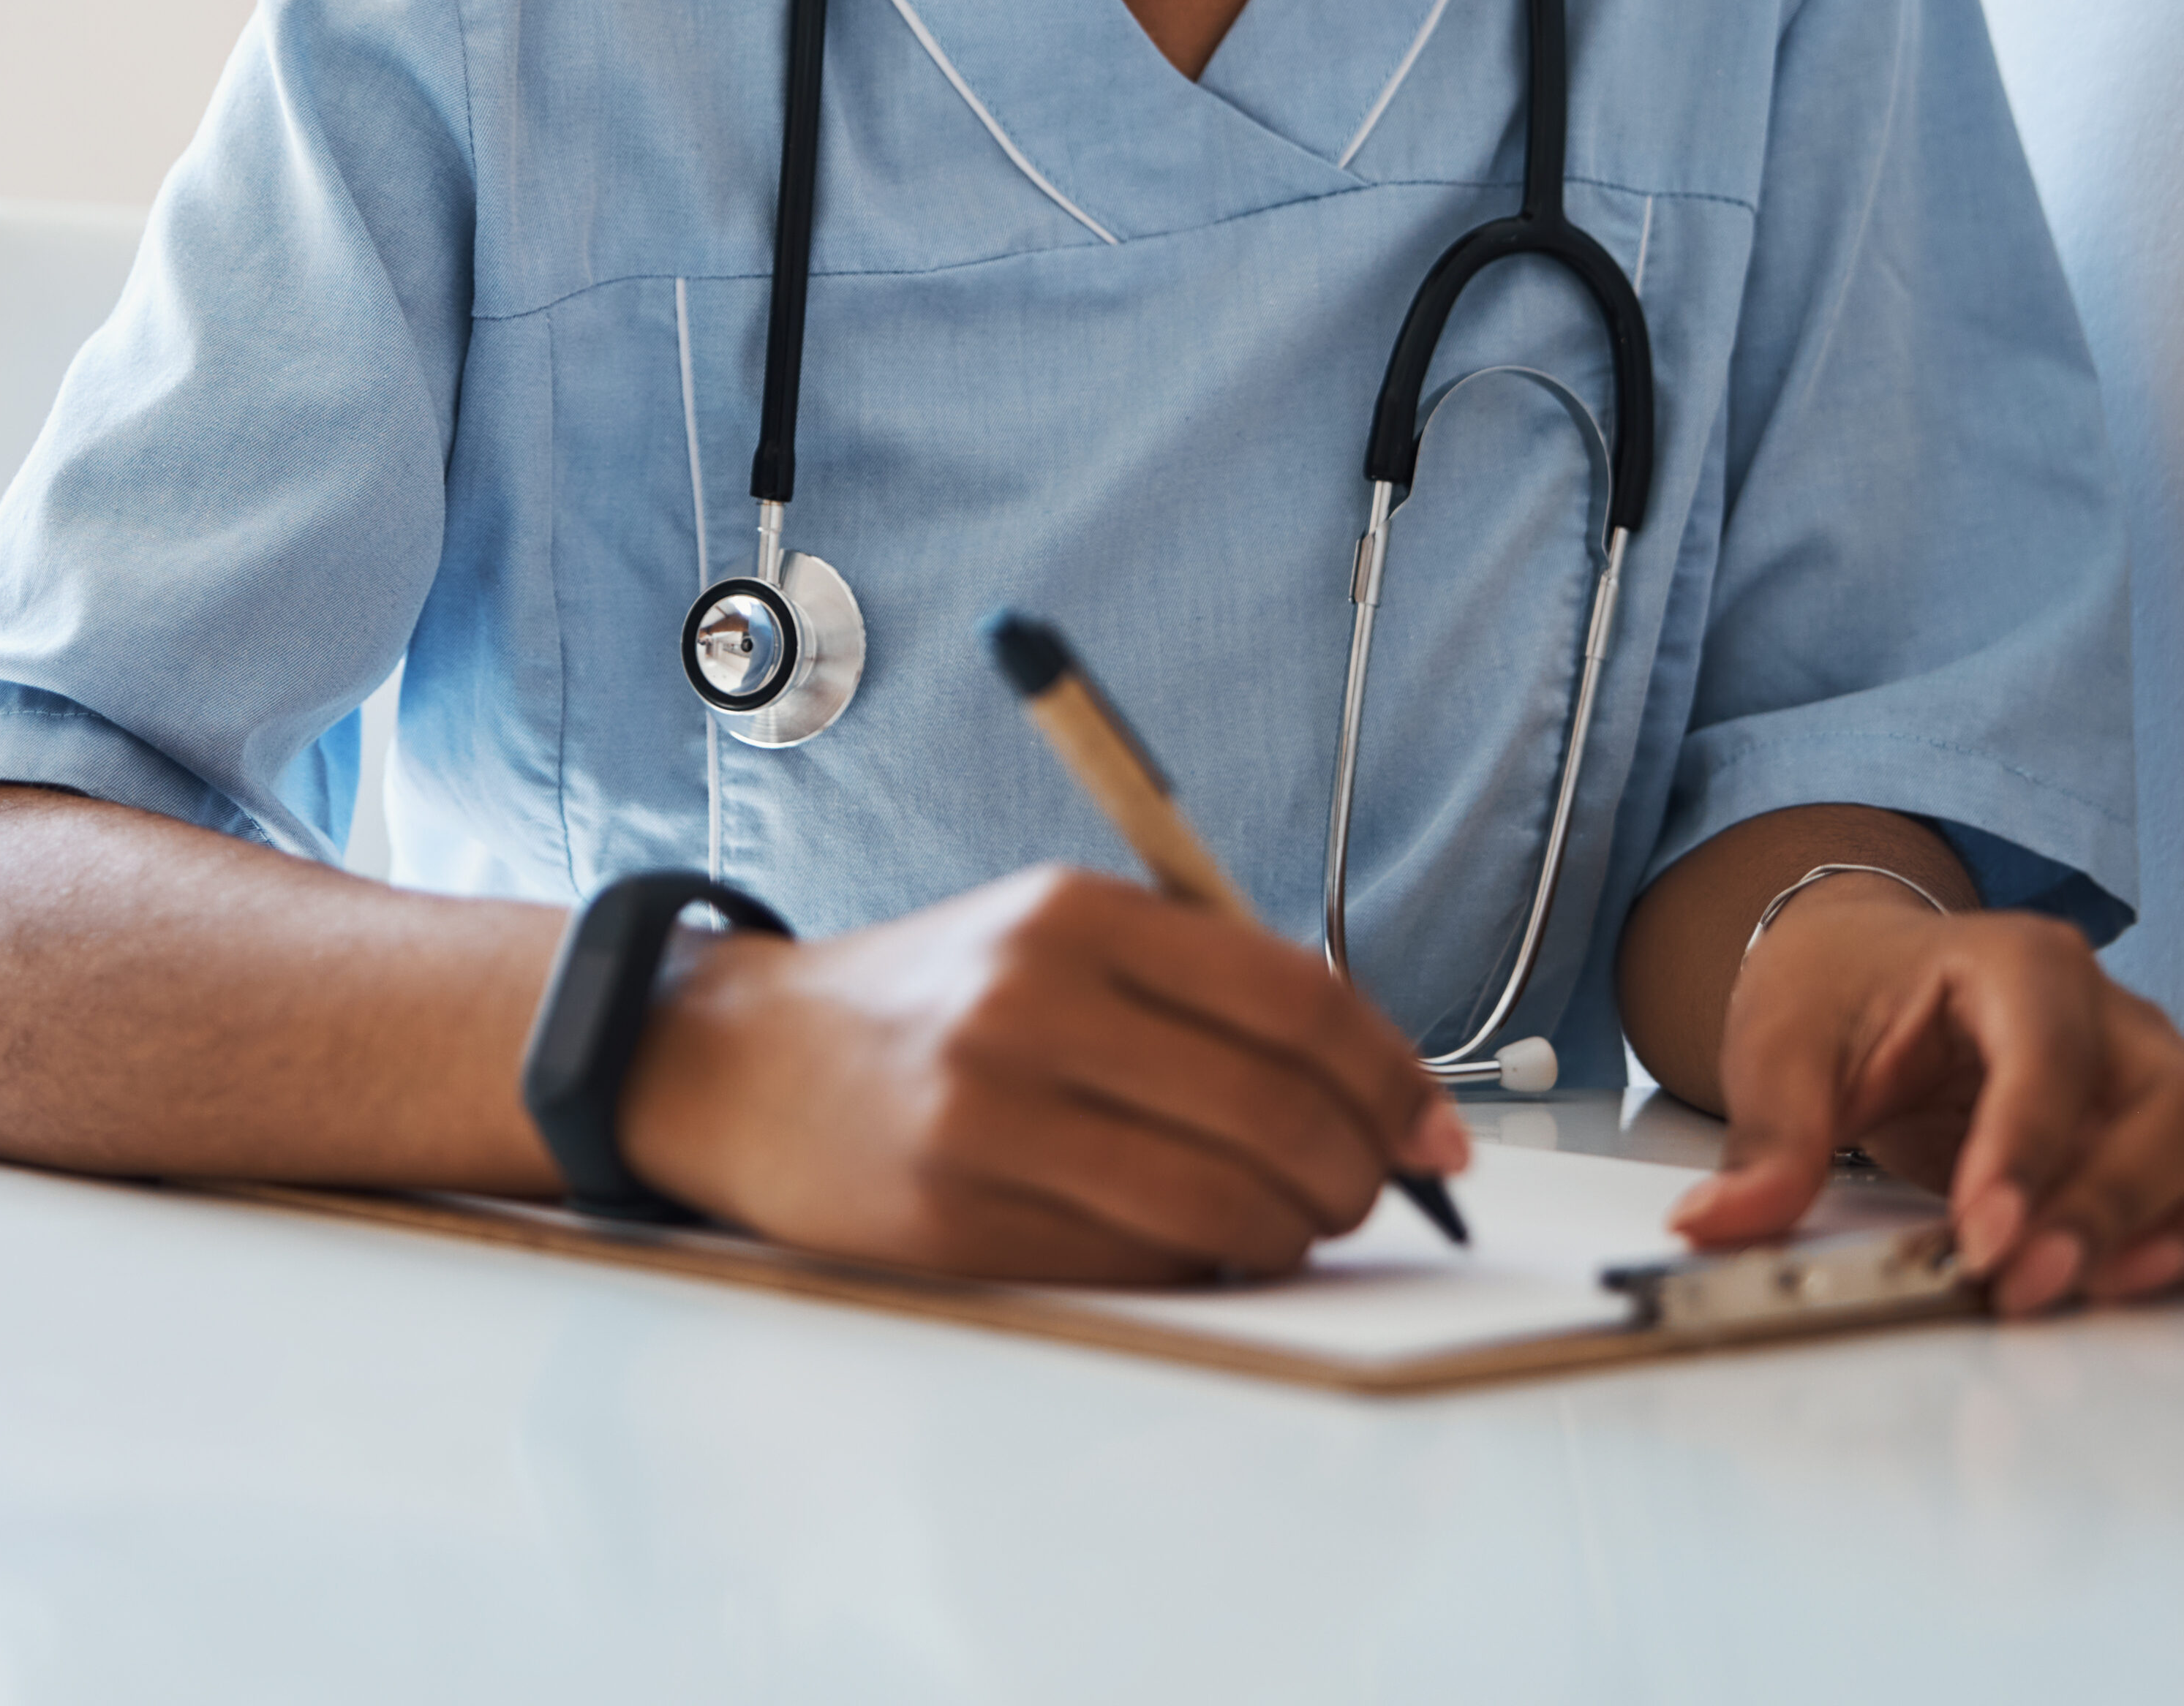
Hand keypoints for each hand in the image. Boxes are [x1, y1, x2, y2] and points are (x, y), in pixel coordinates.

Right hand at [615, 865, 1471, 1282]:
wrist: (747, 1066)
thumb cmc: (936, 1000)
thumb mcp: (1055, 931)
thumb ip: (1204, 980)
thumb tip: (1381, 1087)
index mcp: (1069, 915)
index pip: (1291, 997)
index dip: (1393, 1073)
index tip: (1436, 1128)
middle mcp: (1029, 1008)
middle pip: (1273, 1109)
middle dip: (1359, 1169)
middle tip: (1375, 1189)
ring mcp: (987, 1122)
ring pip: (1222, 1206)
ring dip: (1294, 1231)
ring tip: (1293, 1222)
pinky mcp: (958, 1226)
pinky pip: (1141, 1267)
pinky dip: (1200, 1267)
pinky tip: (1194, 1244)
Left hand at [1672, 883, 2183, 1312]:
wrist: (1872, 966)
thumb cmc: (1838, 996)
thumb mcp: (1779, 1045)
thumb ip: (1765, 1138)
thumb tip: (1721, 1222)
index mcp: (2017, 964)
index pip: (2050, 1047)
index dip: (2030, 1146)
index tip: (1987, 1236)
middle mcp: (2120, 1013)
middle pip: (2178, 1097)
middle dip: (2116, 1203)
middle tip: (2033, 1289)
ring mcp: (2170, 1071)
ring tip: (2141, 1293)